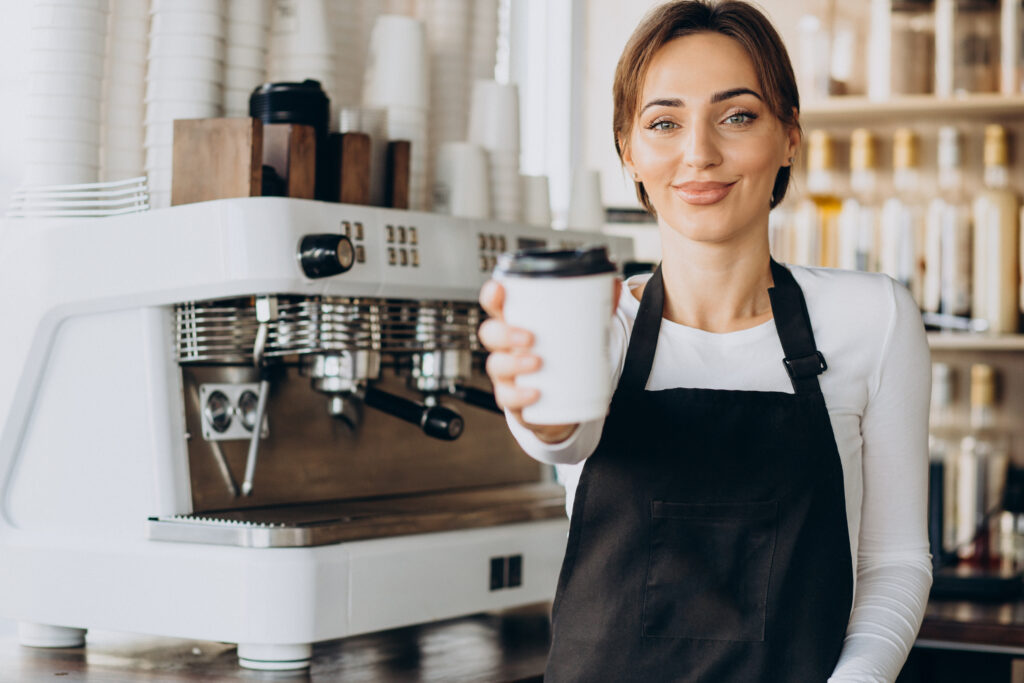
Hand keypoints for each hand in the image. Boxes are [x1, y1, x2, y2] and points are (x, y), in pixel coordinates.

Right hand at [477, 278, 621, 443]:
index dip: (492, 295)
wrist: (566, 398)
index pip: (496, 304)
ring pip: (496, 365)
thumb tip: (616, 286)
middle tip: (530, 336)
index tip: (500, 290)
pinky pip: (508, 398)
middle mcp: (507, 346)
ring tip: (537, 362)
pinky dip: (519, 395)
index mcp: (518, 322)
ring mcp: (508, 373)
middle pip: (489, 333)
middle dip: (503, 333)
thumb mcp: (579, 328)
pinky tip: (535, 393)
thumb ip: (597, 304)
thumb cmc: (563, 354)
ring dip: (513, 363)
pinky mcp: (515, 398)